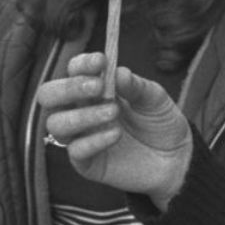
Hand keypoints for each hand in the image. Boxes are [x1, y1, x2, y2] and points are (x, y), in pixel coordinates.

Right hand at [40, 53, 192, 207]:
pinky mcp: (87, 163)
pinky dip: (94, 140)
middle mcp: (80, 110)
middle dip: (68, 87)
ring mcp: (81, 136)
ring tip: (114, 112)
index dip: (81, 64)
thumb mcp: (155, 98)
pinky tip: (116, 134)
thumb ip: (136, 86)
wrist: (176, 157)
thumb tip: (118, 72)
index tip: (101, 61)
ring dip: (82, 115)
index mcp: (93, 89)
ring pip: (55, 123)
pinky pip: (75, 151)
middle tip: (99, 87)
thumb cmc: (160, 122)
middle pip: (49, 95)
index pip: (73, 71)